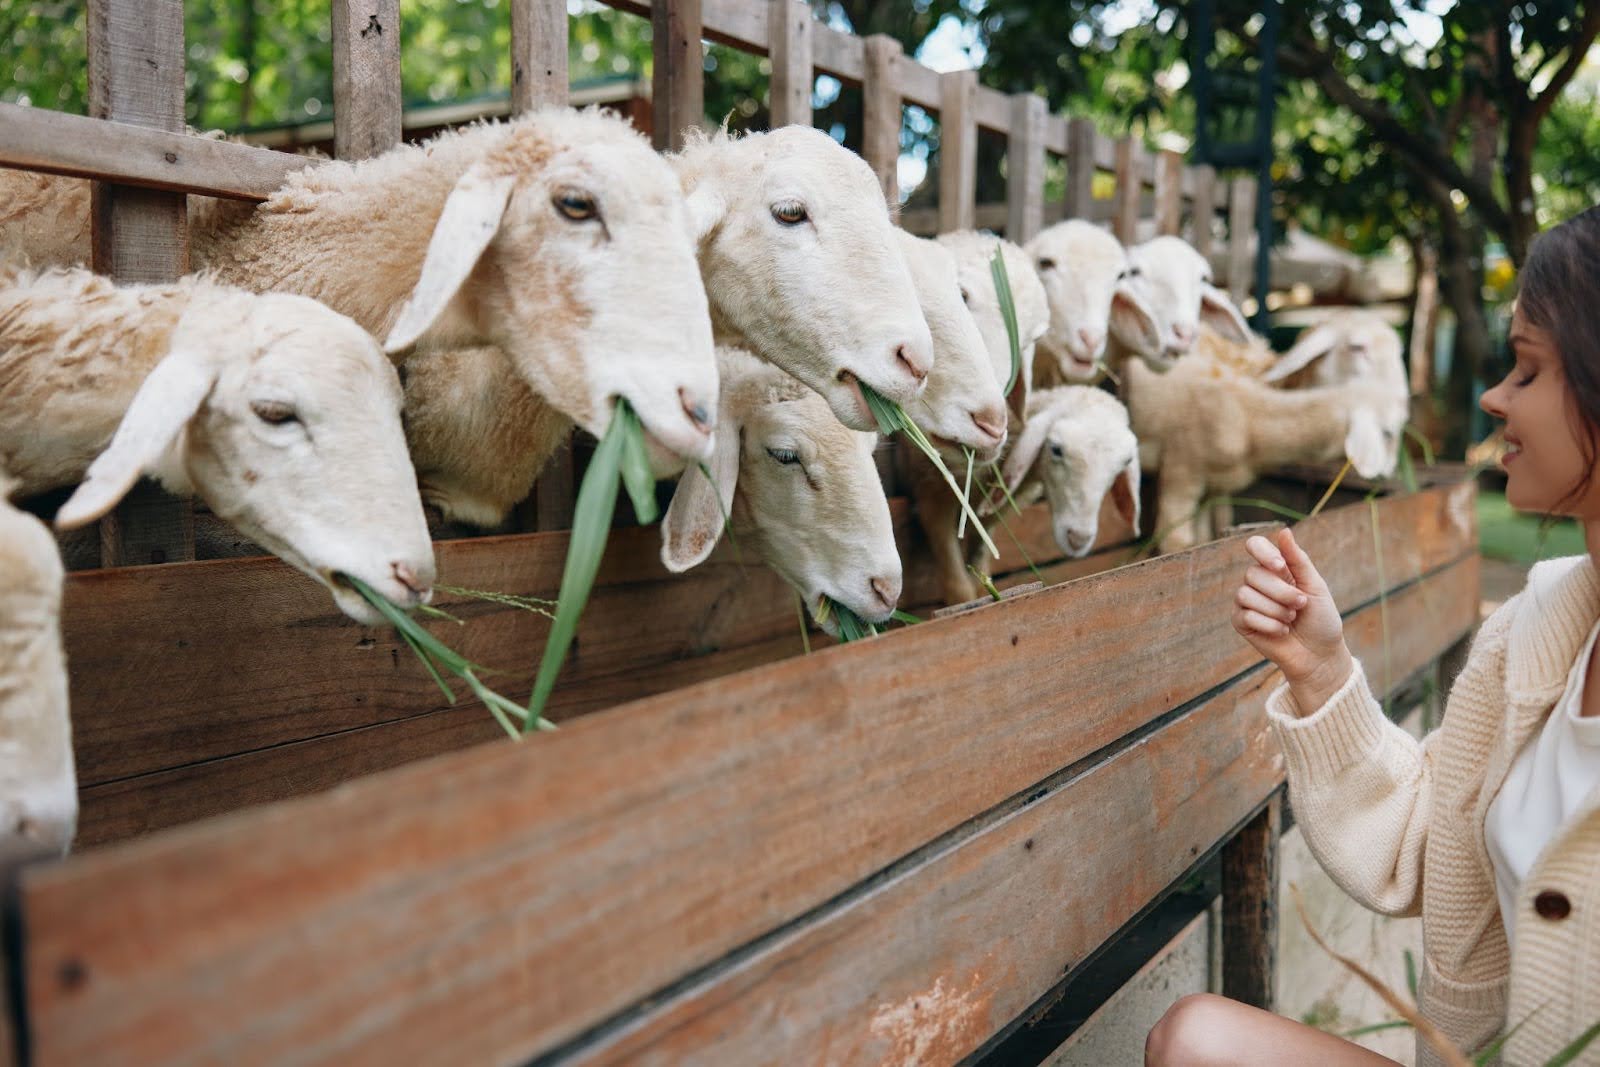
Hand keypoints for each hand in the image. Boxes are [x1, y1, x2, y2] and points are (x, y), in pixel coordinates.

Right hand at [1232, 527, 1353, 713]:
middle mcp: (1258, 583)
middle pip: (1252, 573)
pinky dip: (1268, 624)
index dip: (1263, 553)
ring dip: (1276, 610)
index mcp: (1276, 569)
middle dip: (1281, 592)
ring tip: (1291, 620)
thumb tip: (1283, 531)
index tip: (1281, 566)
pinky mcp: (1241, 623)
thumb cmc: (1321, 620)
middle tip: (1300, 605)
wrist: (1320, 654)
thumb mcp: (1315, 586)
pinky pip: (1245, 615)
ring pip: (1246, 594)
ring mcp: (1247, 602)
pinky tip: (1281, 632)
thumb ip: (1298, 560)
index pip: (1255, 546)